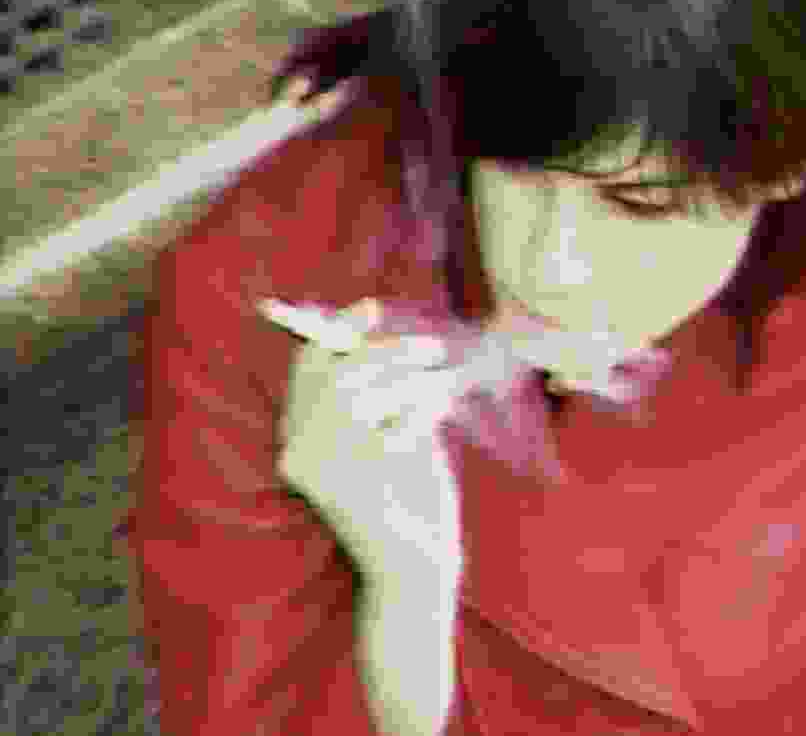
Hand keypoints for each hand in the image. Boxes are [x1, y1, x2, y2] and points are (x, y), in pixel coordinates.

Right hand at [274, 313, 468, 733]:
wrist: (417, 565)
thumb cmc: (409, 492)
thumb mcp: (393, 426)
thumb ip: (380, 385)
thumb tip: (380, 324)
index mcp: (300, 435)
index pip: (307, 366)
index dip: (339, 329)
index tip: (374, 306)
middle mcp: (297, 452)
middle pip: (336, 374)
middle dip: (389, 351)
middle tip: (433, 348)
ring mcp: (319, 472)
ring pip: (361, 394)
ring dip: (411, 381)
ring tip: (444, 389)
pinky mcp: (347, 488)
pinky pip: (388, 427)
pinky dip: (420, 416)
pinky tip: (435, 421)